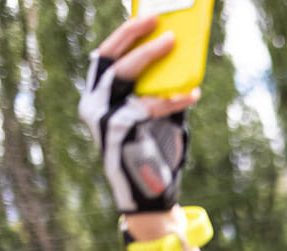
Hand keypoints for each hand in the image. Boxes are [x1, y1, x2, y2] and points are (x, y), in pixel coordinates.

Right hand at [77, 15, 199, 213]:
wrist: (150, 197)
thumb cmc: (153, 154)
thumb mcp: (153, 118)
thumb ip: (159, 92)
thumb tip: (180, 61)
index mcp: (97, 99)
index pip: (103, 58)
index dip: (122, 36)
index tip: (144, 17)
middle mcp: (94, 106)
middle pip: (110, 59)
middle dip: (134, 36)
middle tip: (161, 24)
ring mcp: (103, 118)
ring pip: (125, 74)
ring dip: (150, 55)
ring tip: (173, 42)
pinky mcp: (121, 132)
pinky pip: (150, 106)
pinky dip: (173, 98)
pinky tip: (192, 93)